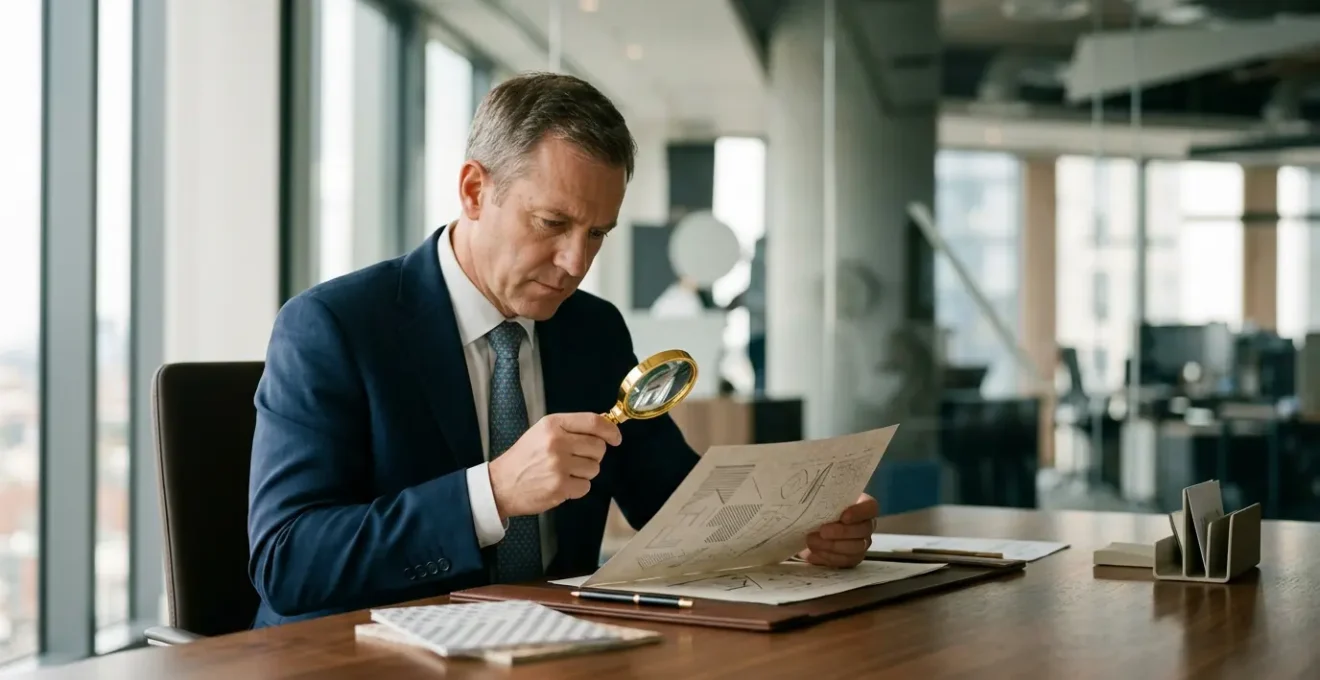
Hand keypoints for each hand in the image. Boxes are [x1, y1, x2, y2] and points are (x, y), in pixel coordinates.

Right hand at [488, 413, 621, 518]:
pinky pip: (585, 486)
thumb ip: (570, 429)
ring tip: (564, 472)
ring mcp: (559, 465)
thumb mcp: (542, 432)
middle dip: (594, 455)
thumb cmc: (524, 457)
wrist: (500, 484)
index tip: (616, 438)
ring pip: (594, 468)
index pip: (593, 422)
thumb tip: (604, 429)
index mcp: (553, 425)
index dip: (610, 430)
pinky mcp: (560, 486)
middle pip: (598, 447)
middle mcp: (557, 442)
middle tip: (578, 459)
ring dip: (584, 473)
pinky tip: (561, 484)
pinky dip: (577, 487)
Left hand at [796, 493, 877, 567]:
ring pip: (855, 548)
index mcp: (863, 506)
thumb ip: (822, 498)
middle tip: (822, 531)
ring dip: (832, 546)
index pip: (870, 507)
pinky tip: (813, 553)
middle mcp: (866, 525)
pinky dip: (828, 557)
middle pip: (863, 530)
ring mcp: (862, 544)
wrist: (810, 529)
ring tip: (812, 542)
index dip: (859, 512)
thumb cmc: (819, 509)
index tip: (843, 517)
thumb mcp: (821, 500)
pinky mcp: (852, 559)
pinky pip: (844, 561)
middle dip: (841, 532)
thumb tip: (810, 498)